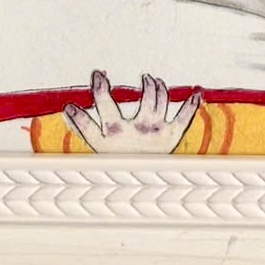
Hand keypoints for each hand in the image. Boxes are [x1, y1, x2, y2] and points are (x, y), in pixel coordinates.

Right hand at [64, 70, 198, 154]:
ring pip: (162, 100)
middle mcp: (139, 129)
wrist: (138, 190)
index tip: (98, 75)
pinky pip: (184, 118)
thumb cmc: (116, 162)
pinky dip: (191, 105)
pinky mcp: (172, 137)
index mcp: (117, 132)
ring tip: (154, 80)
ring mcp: (158, 132)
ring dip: (159, 87)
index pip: (105, 103)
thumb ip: (82, 125)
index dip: (100, 87)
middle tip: (144, 77)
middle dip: (146, 84)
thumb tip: (68, 107)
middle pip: (146, 98)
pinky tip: (197, 93)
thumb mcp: (95, 147)